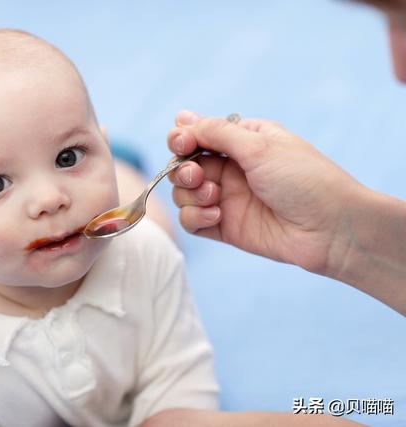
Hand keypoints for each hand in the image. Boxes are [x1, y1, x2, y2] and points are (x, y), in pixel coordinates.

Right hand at [167, 110, 363, 275]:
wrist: (331, 229)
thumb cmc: (304, 179)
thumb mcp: (259, 146)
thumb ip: (216, 132)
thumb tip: (181, 117)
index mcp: (242, 141)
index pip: (196, 135)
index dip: (181, 139)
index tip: (183, 144)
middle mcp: (231, 168)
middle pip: (183, 164)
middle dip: (183, 169)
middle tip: (199, 176)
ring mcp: (227, 198)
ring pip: (183, 193)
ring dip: (190, 194)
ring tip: (215, 197)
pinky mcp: (224, 226)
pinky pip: (191, 220)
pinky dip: (195, 216)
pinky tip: (217, 215)